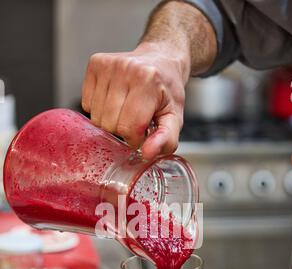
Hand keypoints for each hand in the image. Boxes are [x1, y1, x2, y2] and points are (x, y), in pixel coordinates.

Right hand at [82, 43, 187, 159]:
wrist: (161, 59)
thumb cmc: (167, 90)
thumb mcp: (175, 118)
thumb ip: (166, 140)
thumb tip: (148, 154)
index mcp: (148, 81)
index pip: (129, 127)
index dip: (136, 138)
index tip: (144, 131)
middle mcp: (126, 68)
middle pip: (110, 124)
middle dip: (123, 130)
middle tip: (135, 120)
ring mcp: (108, 64)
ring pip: (96, 117)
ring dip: (110, 121)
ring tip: (125, 109)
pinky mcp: (95, 64)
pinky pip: (86, 105)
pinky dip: (99, 109)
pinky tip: (114, 101)